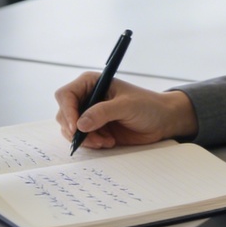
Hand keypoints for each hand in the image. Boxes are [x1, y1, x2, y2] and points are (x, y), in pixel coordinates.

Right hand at [54, 73, 198, 149]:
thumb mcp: (126, 106)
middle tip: (96, 139)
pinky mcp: (94, 129)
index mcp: (91, 83)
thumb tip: (80, 124)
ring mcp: (89, 114)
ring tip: (106, 141)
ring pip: (70, 129)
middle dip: (76, 130)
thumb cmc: (147, 106)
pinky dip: (91, 143)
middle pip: (64, 114)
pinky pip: (81, 139)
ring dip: (85, 139)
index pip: (66, 95)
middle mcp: (86, 97)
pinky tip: (109, 142)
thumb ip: (103, 112)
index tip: (76, 127)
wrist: (161, 121)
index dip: (67, 111)